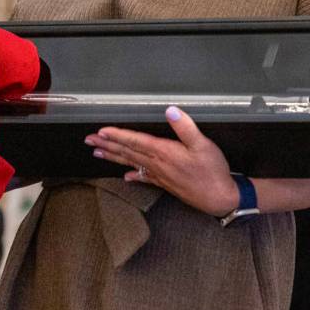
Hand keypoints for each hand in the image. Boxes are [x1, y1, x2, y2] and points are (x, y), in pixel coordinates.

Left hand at [84, 105, 239, 216]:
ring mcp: (160, 175)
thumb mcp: (203, 145)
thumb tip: (170, 110)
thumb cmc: (213, 171)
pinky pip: (144, 177)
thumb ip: (185, 128)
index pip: (135, 141)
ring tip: (97, 153)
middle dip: (107, 145)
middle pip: (127, 152)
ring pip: (131, 163)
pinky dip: (133, 175)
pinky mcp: (166, 184)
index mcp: (164, 152)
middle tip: (88, 141)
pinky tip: (125, 176)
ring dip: (113, 157)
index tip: (100, 131)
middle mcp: (158, 164)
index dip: (117, 135)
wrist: (220, 199)